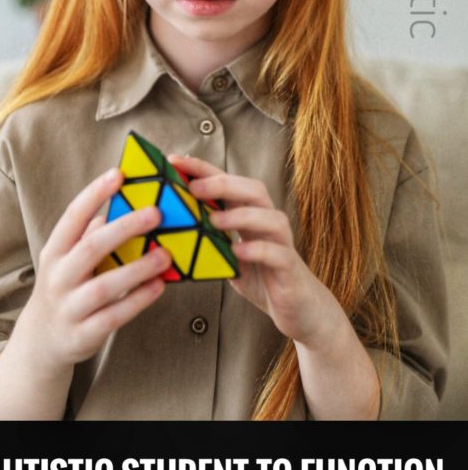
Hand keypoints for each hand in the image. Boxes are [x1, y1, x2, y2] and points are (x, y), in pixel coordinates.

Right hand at [10, 170, 169, 376]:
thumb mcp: (66, 260)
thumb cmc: (64, 288)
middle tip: (155, 213)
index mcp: (53, 252)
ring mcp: (69, 307)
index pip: (72, 217)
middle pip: (91, 248)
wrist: (41, 340)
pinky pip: (114, 316)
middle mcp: (57, 277)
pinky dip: (137, 300)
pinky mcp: (83, 334)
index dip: (94, 193)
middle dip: (124, 228)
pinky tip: (158, 286)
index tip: (119, 174)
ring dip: (137, 268)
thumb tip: (124, 206)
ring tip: (165, 254)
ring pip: (104, 285)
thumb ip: (90, 235)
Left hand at [169, 155, 335, 346]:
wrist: (298, 309)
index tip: (175, 160)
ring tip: (214, 220)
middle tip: (194, 188)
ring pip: (270, 217)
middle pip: (253, 189)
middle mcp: (268, 221)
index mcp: (249, 214)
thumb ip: (208, 237)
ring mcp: (282, 242)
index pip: (227, 182)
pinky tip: (238, 251)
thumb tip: (171, 225)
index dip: (202, 169)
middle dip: (222, 184)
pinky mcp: (290, 267)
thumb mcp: (227, 254)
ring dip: (240, 215)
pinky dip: (257, 249)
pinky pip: (277, 252)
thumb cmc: (260, 275)